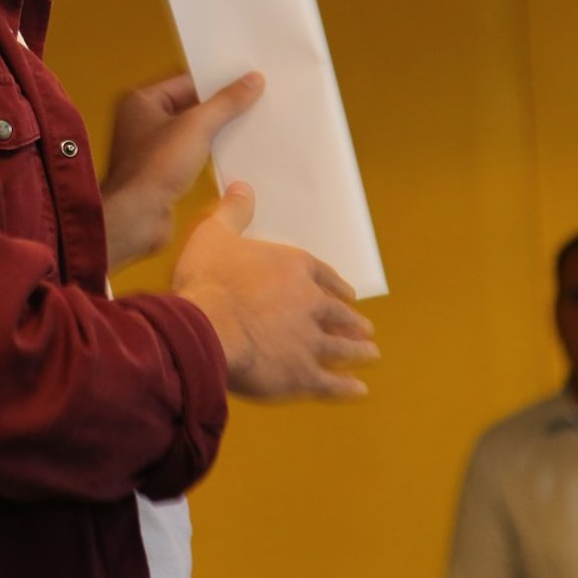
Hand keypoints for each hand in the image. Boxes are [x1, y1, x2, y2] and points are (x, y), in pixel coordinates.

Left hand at [102, 71, 262, 268]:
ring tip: (254, 123)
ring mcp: (152, 148)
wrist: (137, 216)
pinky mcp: (163, 172)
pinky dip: (211, 152)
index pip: (186, 82)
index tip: (248, 80)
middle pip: (190, 106)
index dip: (216, 82)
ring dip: (218, 131)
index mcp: (141, 101)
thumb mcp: (197, 126)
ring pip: (192, 132)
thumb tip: (253, 79)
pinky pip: (192, 154)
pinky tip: (237, 151)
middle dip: (220, 107)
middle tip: (257, 99)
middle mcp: (143, 121)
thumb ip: (225, 102)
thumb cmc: (157, 165)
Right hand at [171, 181, 378, 399]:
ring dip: (358, 351)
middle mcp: (310, 303)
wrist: (207, 327)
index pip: (323, 274)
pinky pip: (331, 383)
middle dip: (352, 321)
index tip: (348, 293)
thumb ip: (233, 212)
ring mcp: (310, 340)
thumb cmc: (209, 280)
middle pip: (339, 313)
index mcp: (293, 268)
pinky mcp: (301, 374)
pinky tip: (358, 391)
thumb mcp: (215, 234)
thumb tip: (243, 187)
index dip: (335, 284)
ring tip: (370, 354)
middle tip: (364, 327)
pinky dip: (346, 388)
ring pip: (342, 347)